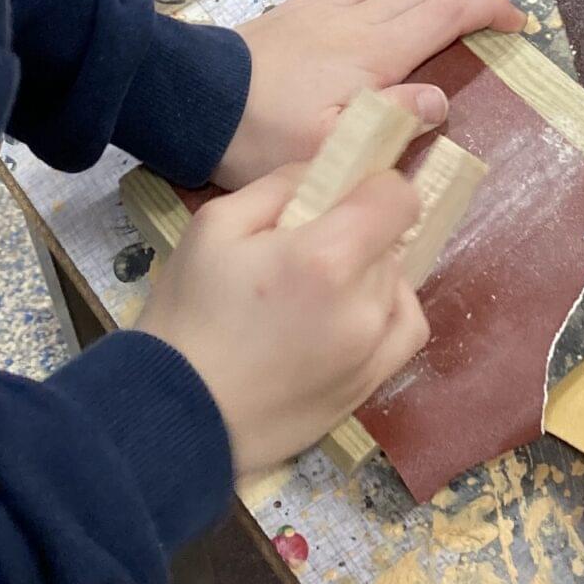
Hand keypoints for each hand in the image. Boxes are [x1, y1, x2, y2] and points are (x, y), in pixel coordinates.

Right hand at [138, 164, 428, 472]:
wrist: (178, 412)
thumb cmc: (188, 315)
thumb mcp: (215, 224)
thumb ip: (280, 185)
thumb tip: (326, 171)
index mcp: (327, 257)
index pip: (397, 198)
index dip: (374, 185)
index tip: (342, 194)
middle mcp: (364, 304)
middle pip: (392, 240)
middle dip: (358, 230)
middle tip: (306, 245)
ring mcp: (372, 351)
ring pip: (398, 281)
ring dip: (370, 270)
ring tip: (317, 285)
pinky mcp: (369, 386)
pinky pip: (406, 328)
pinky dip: (389, 309)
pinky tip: (349, 312)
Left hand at [217, 0, 525, 185]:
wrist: (195, 100)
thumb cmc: (262, 133)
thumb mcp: (332, 146)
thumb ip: (391, 119)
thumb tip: (439, 100)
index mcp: (375, 52)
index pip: (448, 14)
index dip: (490, 9)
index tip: (517, 21)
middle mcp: (356, 19)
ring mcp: (325, 7)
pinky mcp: (296, 8)